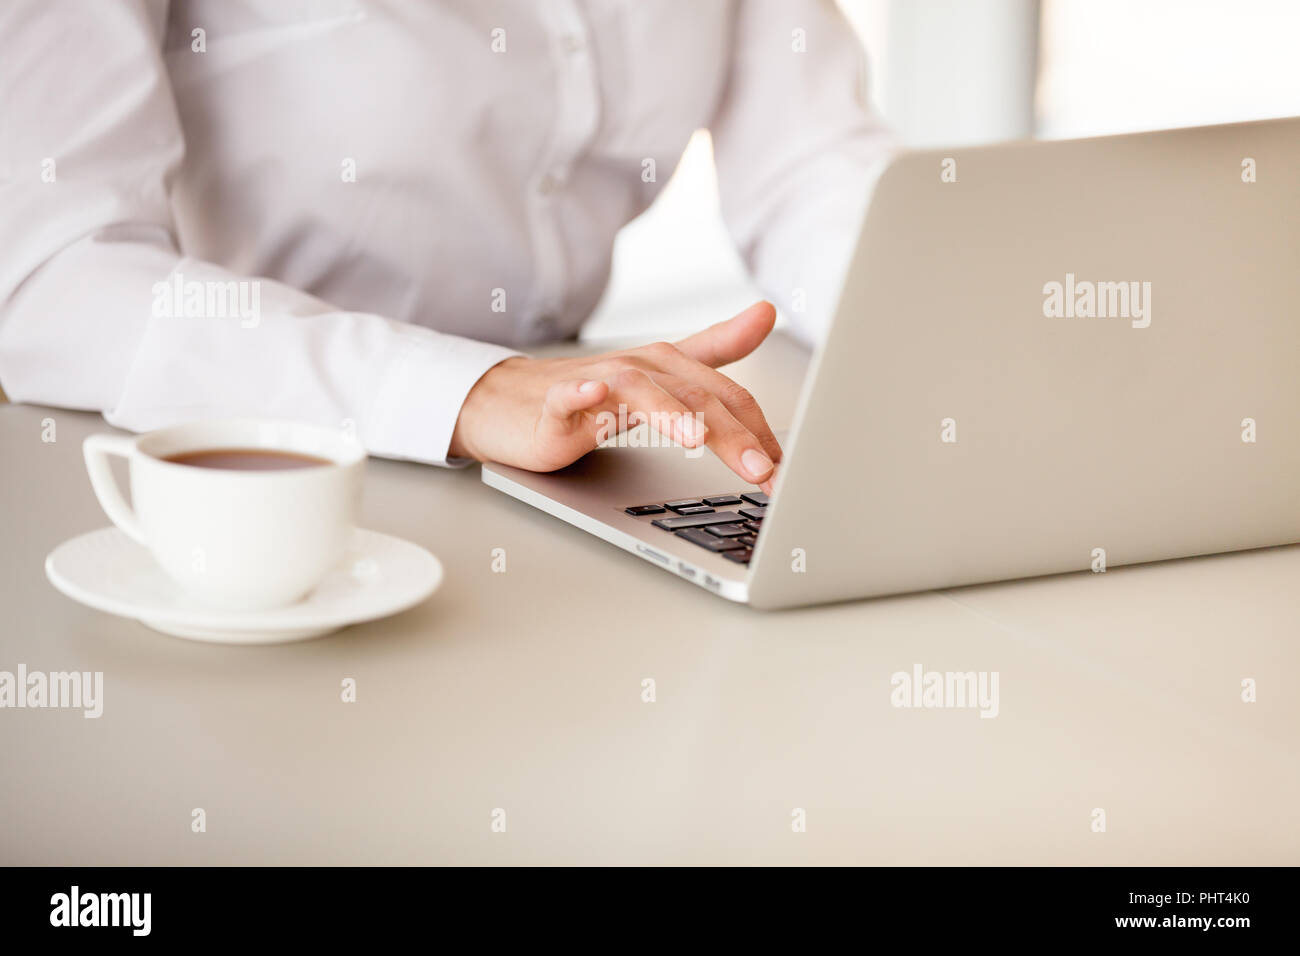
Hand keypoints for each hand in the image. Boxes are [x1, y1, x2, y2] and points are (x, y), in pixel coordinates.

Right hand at [449, 301, 783, 491]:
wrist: (511, 404)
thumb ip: (716, 346)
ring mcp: (596, 382)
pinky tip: (597, 392)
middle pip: (694, 397)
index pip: (726, 397)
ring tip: (697, 440)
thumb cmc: (591, 394)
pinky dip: (583, 391)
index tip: (789, 471)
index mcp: (670, 368)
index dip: (759, 432)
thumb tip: (767, 311)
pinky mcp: (555, 402)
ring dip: (670, 413)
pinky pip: (570, 394)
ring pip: (640, 392)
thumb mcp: (662, 375)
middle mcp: (640, 368)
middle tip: (762, 472)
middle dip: (732, 435)